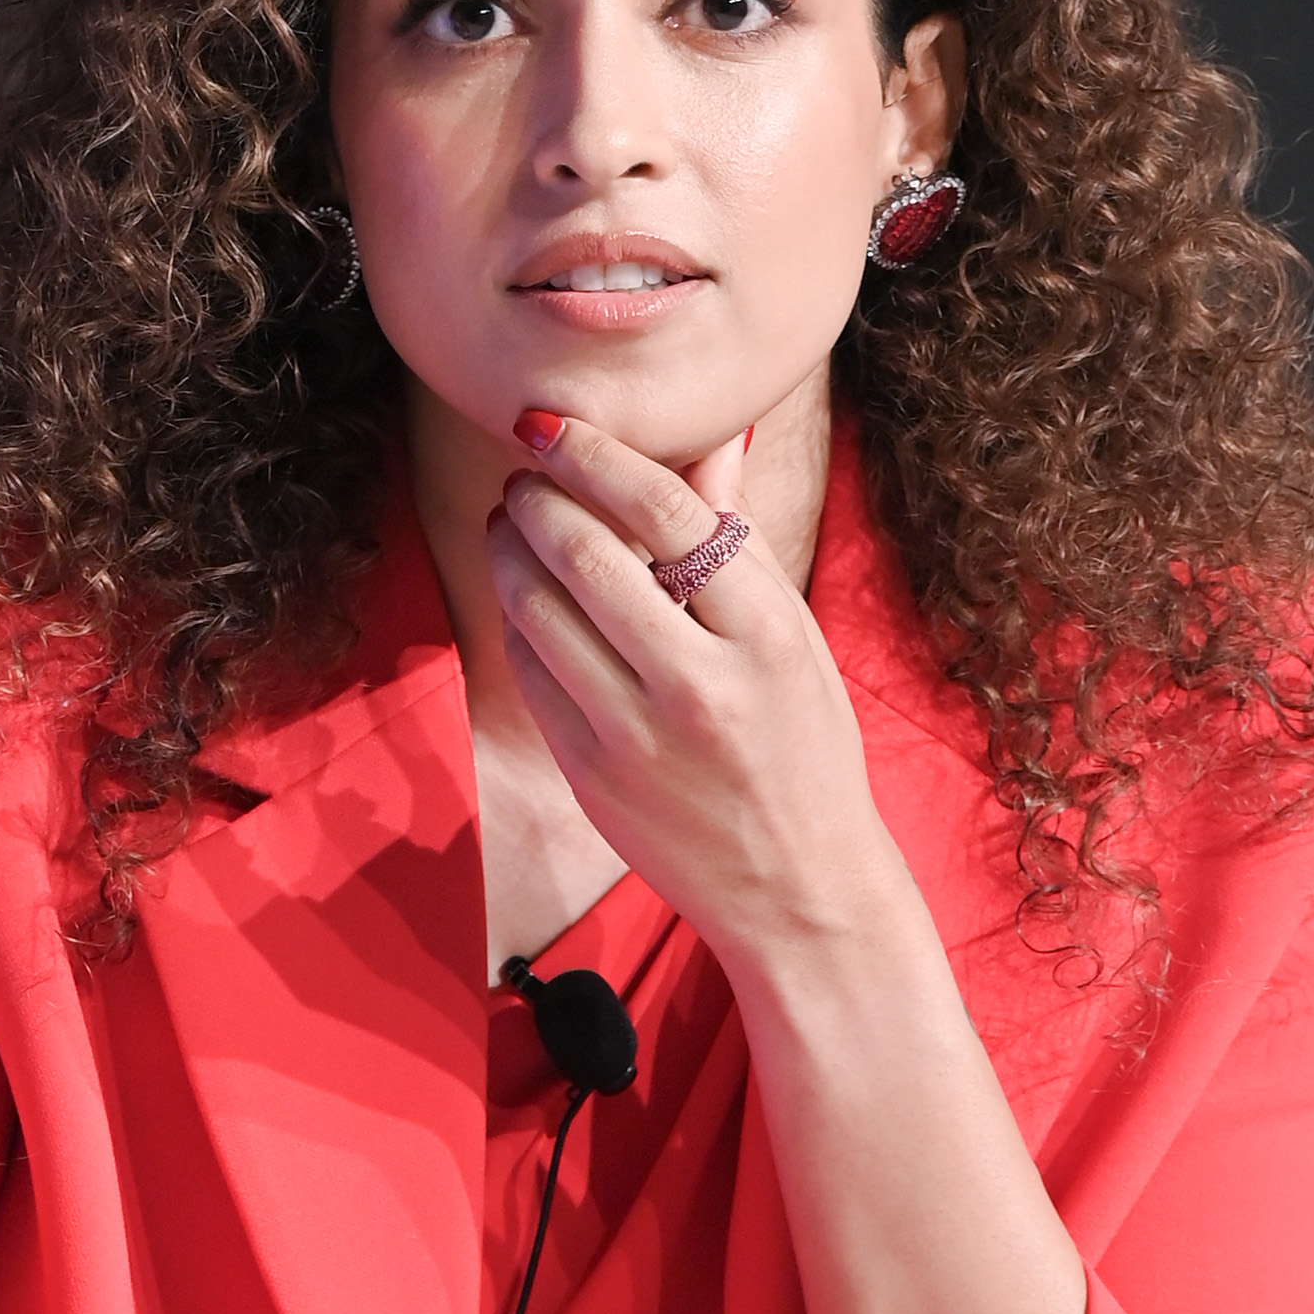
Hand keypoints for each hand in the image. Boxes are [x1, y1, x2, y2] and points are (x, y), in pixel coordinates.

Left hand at [485, 415, 908, 971]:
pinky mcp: (592, 775)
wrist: (799, 889)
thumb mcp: (794, 639)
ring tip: (510, 523)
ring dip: (510, 551)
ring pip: (540, 611)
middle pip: (588, 553)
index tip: (551, 424)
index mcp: (765, 634)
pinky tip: (524, 597)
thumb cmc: (804, 748)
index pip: (665, 510)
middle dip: (537, 497)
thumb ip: (740, 539)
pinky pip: (530, 673)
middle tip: (524, 473)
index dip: (595, 454)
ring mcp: (638, 736)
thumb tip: (712, 438)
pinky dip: (518, 620)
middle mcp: (701, 683)